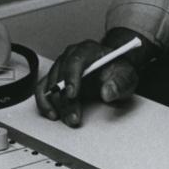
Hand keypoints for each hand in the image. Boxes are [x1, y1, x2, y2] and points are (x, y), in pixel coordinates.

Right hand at [34, 27, 155, 126]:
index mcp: (88, 50)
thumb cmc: (118, 71)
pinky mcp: (54, 79)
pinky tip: (53, 113)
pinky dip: (45, 103)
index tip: (73, 95)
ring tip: (68, 119)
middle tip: (74, 117)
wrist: (114, 72)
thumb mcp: (126, 76)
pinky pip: (42, 90)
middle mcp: (70, 56)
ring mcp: (60, 67)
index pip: (75, 60)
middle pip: (61, 76)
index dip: (71, 78)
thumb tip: (108, 92)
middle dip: (66, 99)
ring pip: (50, 85)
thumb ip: (120, 83)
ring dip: (57, 104)